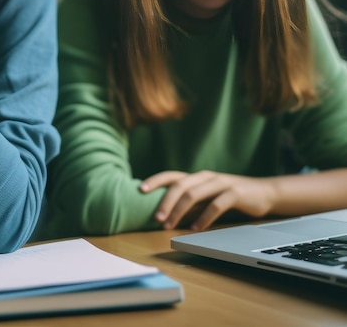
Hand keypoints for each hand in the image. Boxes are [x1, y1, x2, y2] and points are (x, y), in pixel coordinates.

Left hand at [140, 170, 274, 230]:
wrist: (264, 193)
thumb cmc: (230, 197)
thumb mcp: (208, 197)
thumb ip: (191, 202)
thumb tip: (167, 214)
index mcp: (197, 177)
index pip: (171, 175)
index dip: (155, 181)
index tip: (141, 190)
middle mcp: (206, 177)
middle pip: (180, 186)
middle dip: (165, 202)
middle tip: (156, 218)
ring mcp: (220, 183)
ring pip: (194, 194)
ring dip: (180, 211)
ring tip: (170, 225)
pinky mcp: (234, 193)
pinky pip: (216, 205)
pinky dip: (204, 218)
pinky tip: (196, 229)